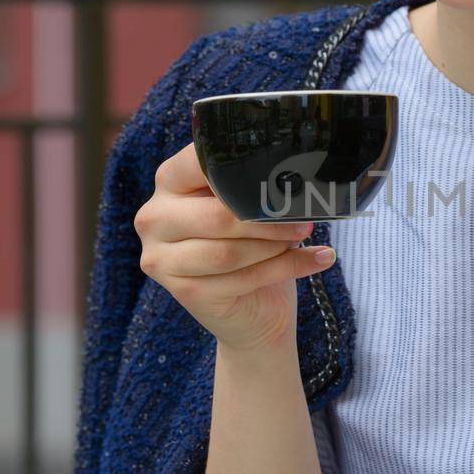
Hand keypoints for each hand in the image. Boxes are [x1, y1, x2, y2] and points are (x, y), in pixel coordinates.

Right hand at [134, 142, 336, 353]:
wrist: (252, 311)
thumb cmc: (251, 246)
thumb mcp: (246, 206)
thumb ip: (252, 186)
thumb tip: (293, 176)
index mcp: (168, 182)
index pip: (200, 162)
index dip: (245, 171)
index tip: (281, 178)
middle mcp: (154, 218)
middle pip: (218, 215)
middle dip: (269, 218)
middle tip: (304, 220)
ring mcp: (163, 259)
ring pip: (230, 250)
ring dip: (277, 245)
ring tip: (304, 237)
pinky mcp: (185, 293)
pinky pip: (244, 277)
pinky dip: (288, 266)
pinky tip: (319, 258)